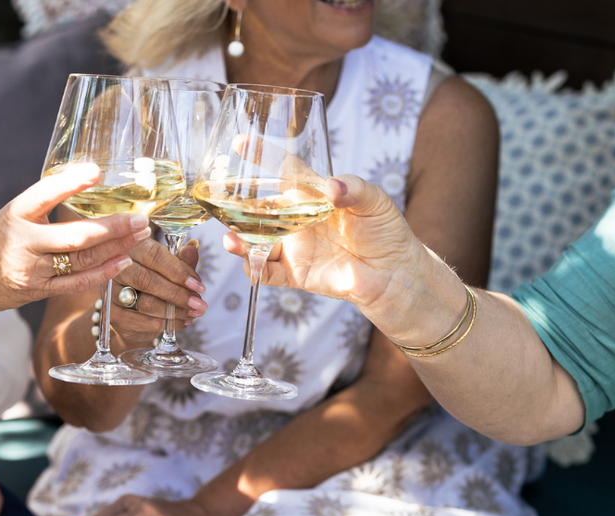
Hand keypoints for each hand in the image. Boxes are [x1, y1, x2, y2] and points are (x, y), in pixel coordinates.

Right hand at [0, 164, 154, 322]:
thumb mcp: (10, 217)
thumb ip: (43, 211)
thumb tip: (88, 194)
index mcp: (14, 214)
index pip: (45, 194)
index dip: (71, 183)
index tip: (96, 171)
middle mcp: (23, 243)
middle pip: (76, 236)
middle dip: (113, 228)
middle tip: (141, 218)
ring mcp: (31, 271)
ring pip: (82, 260)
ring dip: (116, 248)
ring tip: (141, 235)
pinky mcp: (37, 291)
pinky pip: (76, 284)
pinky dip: (102, 273)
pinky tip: (123, 262)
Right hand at [104, 239, 206, 343]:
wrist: (130, 309)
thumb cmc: (151, 282)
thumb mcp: (168, 267)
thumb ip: (180, 260)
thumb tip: (193, 249)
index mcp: (131, 247)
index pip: (153, 255)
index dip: (178, 271)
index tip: (199, 286)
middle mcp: (115, 267)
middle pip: (147, 280)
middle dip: (178, 294)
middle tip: (199, 304)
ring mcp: (112, 291)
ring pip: (146, 303)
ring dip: (174, 311)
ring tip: (192, 314)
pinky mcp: (112, 314)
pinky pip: (142, 321)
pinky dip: (165, 324)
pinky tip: (180, 323)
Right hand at [221, 174, 423, 311]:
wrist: (394, 273)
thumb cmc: (385, 230)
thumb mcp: (375, 199)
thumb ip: (355, 188)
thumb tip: (332, 188)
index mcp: (312, 195)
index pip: (283, 171)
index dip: (263, 156)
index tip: (241, 143)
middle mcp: (297, 220)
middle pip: (260, 209)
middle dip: (237, 205)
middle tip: (220, 200)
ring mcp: (294, 247)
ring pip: (257, 241)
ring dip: (240, 239)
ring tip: (231, 239)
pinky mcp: (296, 274)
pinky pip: (267, 272)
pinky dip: (253, 268)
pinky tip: (247, 261)